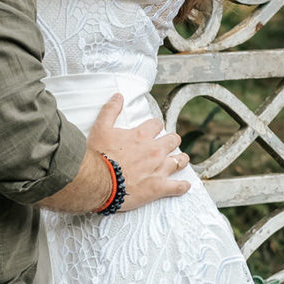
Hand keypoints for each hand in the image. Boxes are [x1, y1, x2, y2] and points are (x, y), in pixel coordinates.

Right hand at [88, 94, 189, 211]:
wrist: (98, 182)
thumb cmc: (99, 157)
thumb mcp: (100, 128)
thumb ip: (110, 110)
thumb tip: (118, 96)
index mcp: (141, 136)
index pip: (156, 125)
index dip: (155, 126)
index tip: (153, 129)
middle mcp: (154, 151)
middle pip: (172, 140)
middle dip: (171, 141)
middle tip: (169, 143)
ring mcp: (158, 169)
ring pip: (179, 161)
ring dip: (181, 160)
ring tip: (181, 160)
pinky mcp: (159, 187)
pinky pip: (177, 187)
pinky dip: (182, 186)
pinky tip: (185, 185)